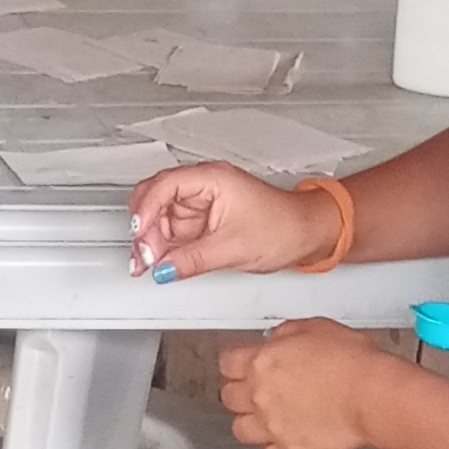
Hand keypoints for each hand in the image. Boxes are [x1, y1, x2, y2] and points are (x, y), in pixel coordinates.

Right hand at [130, 162, 341, 278]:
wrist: (308, 234)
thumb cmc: (283, 227)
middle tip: (142, 256)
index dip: (146, 211)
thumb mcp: (232, 249)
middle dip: (145, 227)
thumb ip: (191, 260)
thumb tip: (161, 269)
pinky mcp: (205, 218)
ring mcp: (203, 201)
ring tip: (149, 264)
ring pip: (163, 215)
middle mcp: (204, 185)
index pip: (165, 186)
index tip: (140, 237)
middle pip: (156, 198)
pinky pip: (176, 229)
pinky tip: (162, 262)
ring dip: (153, 239)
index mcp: (212, 178)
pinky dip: (166, 245)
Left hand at [219, 319, 400, 448]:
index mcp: (262, 363)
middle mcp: (260, 396)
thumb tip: (277, 339)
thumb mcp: (315, 328)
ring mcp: (273, 426)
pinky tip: (281, 443)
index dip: (234, 363)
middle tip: (252, 389)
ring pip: (240, 430)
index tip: (239, 364)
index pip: (227, 363)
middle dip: (238, 392)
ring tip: (263, 418)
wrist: (371, 395)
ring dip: (249, 423)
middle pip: (228, 397)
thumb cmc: (351, 362)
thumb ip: (287, 334)